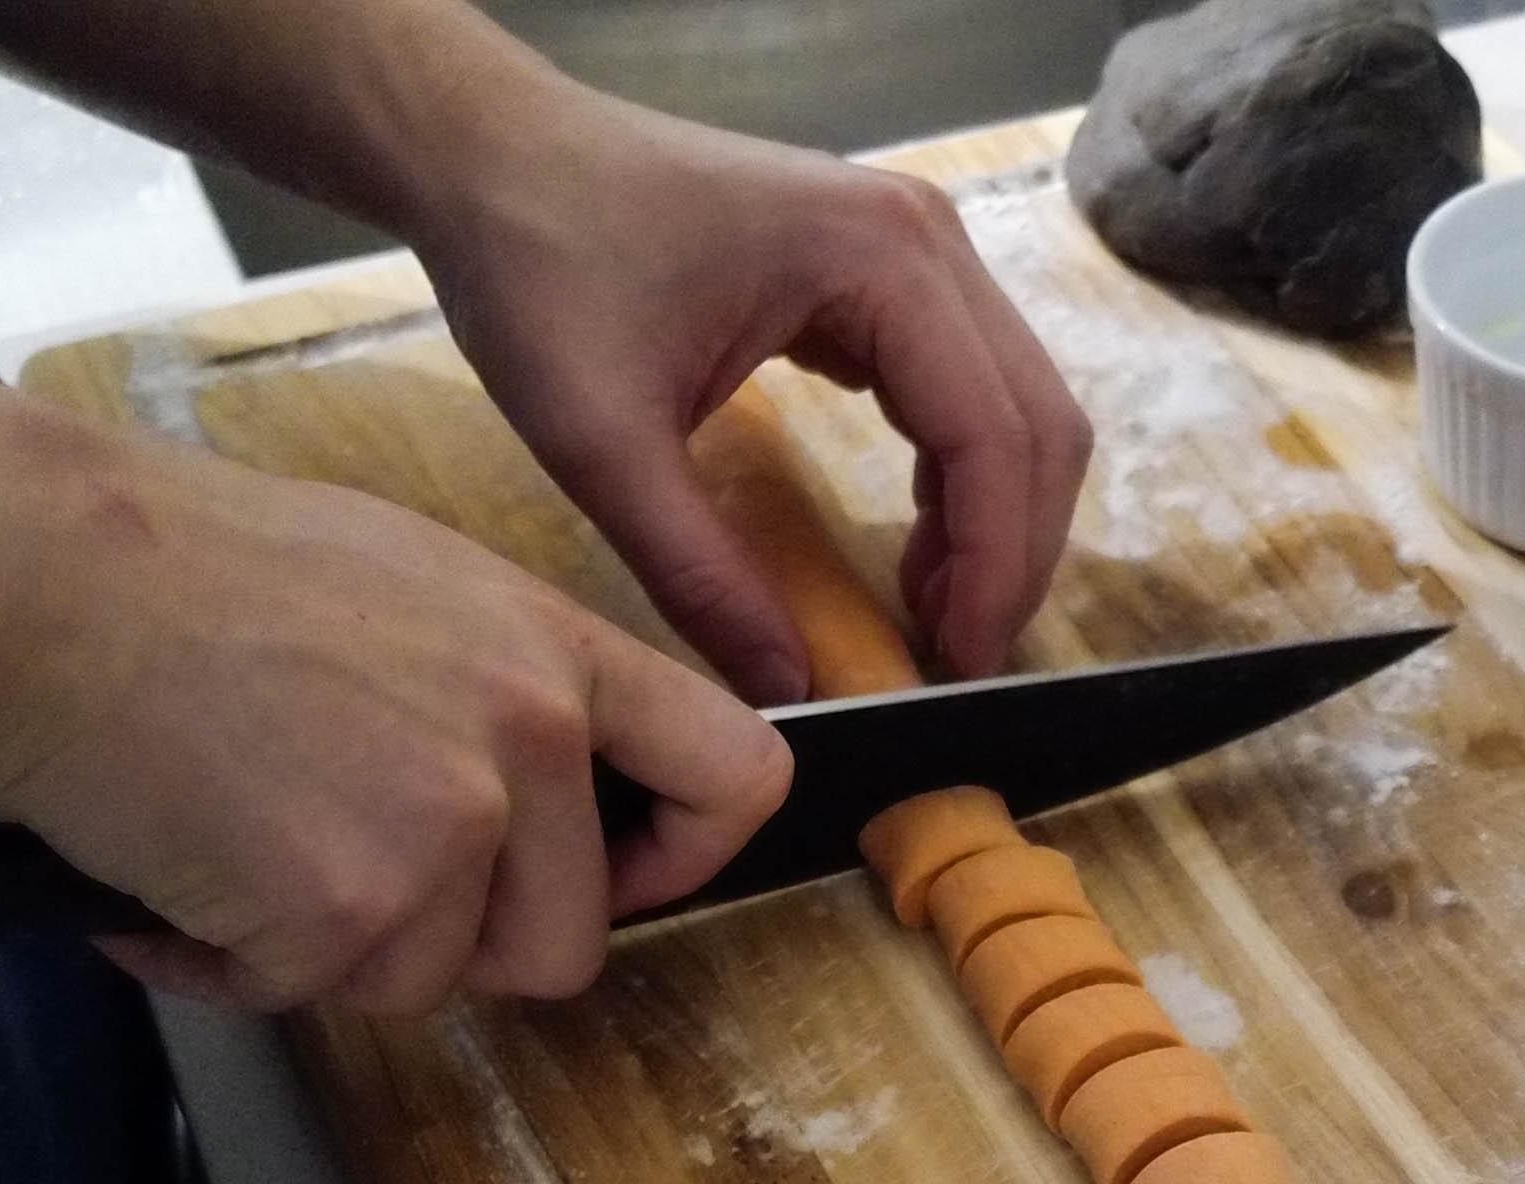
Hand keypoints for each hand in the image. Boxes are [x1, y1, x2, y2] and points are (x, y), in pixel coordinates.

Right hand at [0, 436, 789, 1012]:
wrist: (37, 581)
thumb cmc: (190, 568)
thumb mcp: (414, 584)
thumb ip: (511, 690)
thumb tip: (561, 790)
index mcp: (554, 653)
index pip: (732, 771)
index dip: (688, 853)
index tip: (628, 873)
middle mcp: (525, 745)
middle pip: (566, 942)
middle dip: (459, 938)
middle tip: (347, 869)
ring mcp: (440, 835)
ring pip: (430, 981)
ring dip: (333, 949)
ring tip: (242, 839)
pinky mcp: (343, 913)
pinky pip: (308, 996)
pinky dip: (233, 964)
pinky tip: (177, 874)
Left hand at [411, 87, 1093, 701]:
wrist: (488, 155)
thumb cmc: (538, 267)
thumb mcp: (601, 441)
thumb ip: (699, 573)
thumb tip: (788, 687)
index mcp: (879, 259)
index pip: (993, 437)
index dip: (993, 567)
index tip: (957, 667)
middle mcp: (925, 239)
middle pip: (1037, 421)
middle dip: (1012, 553)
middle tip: (954, 658)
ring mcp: (913, 247)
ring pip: (1017, 405)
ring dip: (996, 518)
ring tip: (932, 613)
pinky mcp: (885, 269)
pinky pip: (968, 385)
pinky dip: (962, 475)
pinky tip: (913, 547)